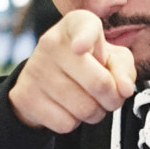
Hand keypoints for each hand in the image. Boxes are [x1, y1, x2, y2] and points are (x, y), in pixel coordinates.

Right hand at [8, 10, 135, 133]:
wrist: (44, 76)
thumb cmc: (86, 64)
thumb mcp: (111, 58)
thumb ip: (124, 69)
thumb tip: (124, 89)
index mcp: (76, 24)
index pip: (84, 27)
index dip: (85, 39)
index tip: (80, 48)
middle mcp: (51, 42)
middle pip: (99, 83)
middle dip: (113, 99)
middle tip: (110, 96)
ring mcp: (36, 69)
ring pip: (84, 109)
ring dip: (95, 113)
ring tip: (88, 100)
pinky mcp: (25, 95)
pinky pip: (66, 123)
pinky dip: (75, 122)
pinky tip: (69, 108)